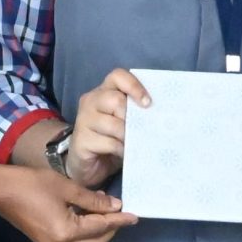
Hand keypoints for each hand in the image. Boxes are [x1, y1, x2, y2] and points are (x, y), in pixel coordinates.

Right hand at [0, 166, 137, 241]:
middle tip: (123, 212)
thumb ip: (92, 200)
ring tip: (107, 209)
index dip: (119, 220)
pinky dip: (85, 230)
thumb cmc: (31, 184)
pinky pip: (74, 241)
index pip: (101, 227)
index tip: (135, 214)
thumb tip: (114, 206)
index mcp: (67, 233)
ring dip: (99, 230)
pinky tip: (89, 213)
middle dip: (111, 229)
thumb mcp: (66, 187)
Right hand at [66, 68, 150, 187]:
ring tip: (133, 144)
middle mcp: (91, 101)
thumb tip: (159, 115)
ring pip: (113, 124)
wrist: (89, 165)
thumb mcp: (124, 122)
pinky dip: (121, 150)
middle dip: (132, 118)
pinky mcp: (81, 140)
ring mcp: (83, 120)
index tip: (148, 103)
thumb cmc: (112, 139)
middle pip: (116, 100)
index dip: (134, 86)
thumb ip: (135, 113)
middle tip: (139, 130)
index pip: (118, 76)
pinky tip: (123, 154)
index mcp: (103, 91)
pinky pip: (109, 143)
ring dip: (128, 137)